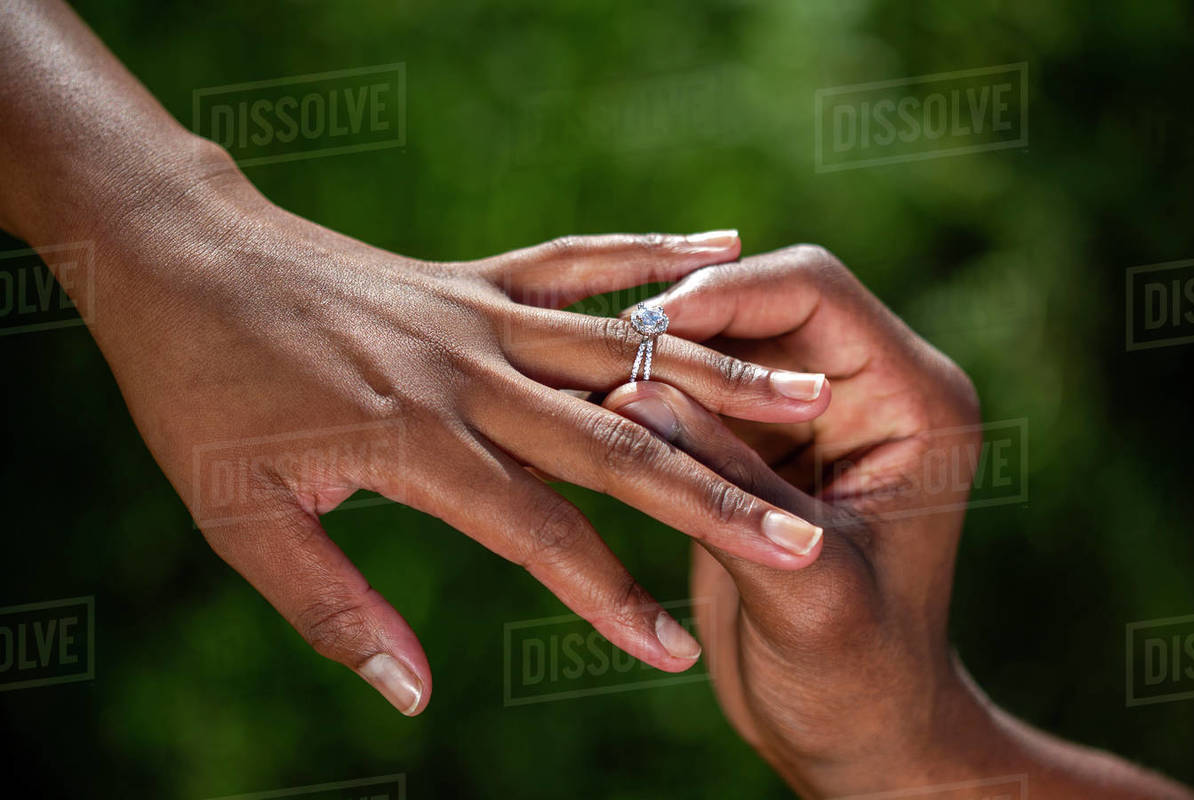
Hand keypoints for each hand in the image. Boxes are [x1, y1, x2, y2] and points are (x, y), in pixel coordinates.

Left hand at [73, 156, 836, 716]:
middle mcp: (471, 377)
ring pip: (625, 351)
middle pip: (616, 445)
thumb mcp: (238, 521)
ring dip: (721, 376)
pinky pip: (579, 264)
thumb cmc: (199, 394)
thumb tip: (414, 693)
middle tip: (804, 534)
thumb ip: (333, 608)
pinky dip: (651, 256)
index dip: (611, 601)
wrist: (178, 258)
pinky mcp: (474, 279)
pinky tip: (722, 248)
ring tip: (813, 389)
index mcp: (417, 446)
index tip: (677, 652)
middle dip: (714, 497)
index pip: (541, 536)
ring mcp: (480, 317)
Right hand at [604, 246, 1193, 797]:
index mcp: (913, 401)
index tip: (643, 327)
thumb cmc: (860, 679)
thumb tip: (632, 393)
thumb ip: (727, 492)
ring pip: (724, 341)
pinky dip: (654, 397)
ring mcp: (812, 416)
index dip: (726, 296)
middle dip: (684, 321)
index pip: (814, 293)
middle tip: (601, 355)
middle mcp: (868, 390)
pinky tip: (601, 417)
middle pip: (764, 303)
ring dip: (660, 358)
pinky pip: (702, 392)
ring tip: (589, 385)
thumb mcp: (805, 592)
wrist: (858, 731)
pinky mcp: (765, 448)